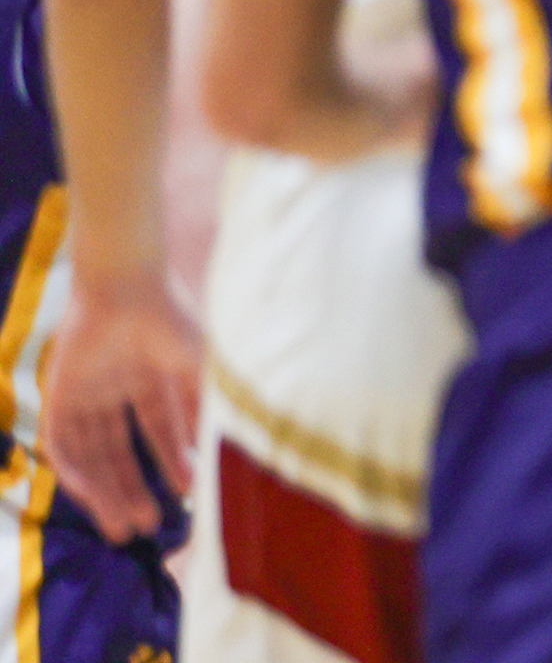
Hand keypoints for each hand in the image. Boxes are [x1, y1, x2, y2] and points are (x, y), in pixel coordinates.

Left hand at [40, 269, 200, 541]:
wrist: (127, 287)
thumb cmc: (171, 319)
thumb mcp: (201, 367)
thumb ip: (210, 406)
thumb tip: (229, 450)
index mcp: (153, 377)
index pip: (160, 431)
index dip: (172, 463)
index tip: (189, 495)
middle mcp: (119, 389)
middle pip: (122, 451)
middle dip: (133, 489)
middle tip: (145, 527)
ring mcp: (88, 392)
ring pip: (94, 454)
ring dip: (106, 491)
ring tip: (122, 527)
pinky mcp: (59, 393)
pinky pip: (62, 442)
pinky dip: (74, 470)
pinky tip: (89, 494)